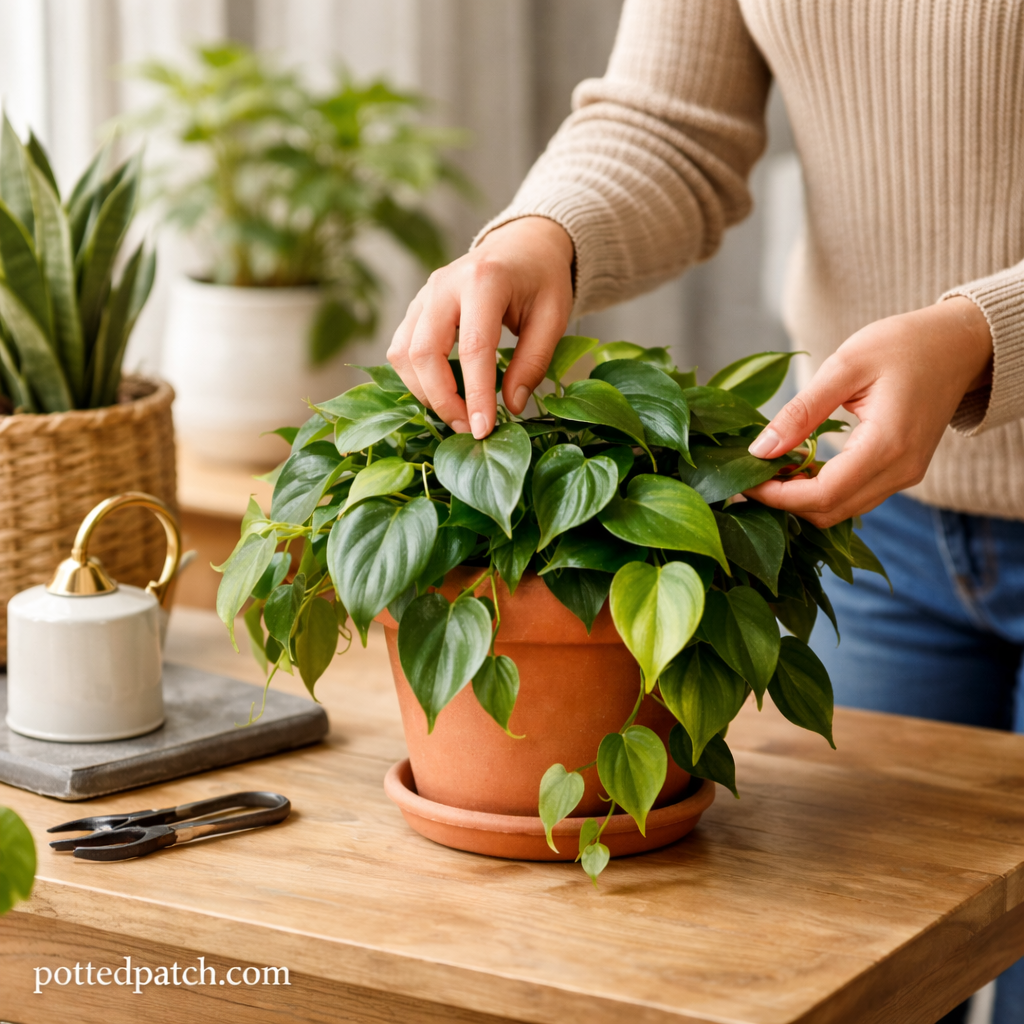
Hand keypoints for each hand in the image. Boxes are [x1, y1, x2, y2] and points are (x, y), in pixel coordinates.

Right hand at [387, 216, 573, 436]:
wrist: (521, 245)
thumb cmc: (541, 280)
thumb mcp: (553, 317)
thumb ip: (534, 362)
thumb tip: (512, 406)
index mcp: (485, 280)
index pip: (473, 348)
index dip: (477, 395)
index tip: (484, 430)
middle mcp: (445, 283)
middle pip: (424, 352)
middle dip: (442, 399)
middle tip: (468, 428)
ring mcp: (424, 294)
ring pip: (403, 353)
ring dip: (425, 392)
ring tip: (458, 414)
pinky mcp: (416, 307)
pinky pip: (401, 348)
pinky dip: (416, 378)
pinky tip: (444, 393)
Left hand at [744, 297, 992, 526]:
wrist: (958, 344)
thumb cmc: (902, 345)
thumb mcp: (844, 367)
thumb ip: (801, 412)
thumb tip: (760, 450)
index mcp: (887, 445)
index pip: (822, 495)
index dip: (777, 496)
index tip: (744, 480)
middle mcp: (900, 471)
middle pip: (829, 512)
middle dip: (784, 501)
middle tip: (751, 474)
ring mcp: (905, 476)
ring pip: (841, 510)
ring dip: (801, 498)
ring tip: (771, 467)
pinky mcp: (902, 473)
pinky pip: (854, 497)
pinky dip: (822, 490)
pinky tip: (798, 464)